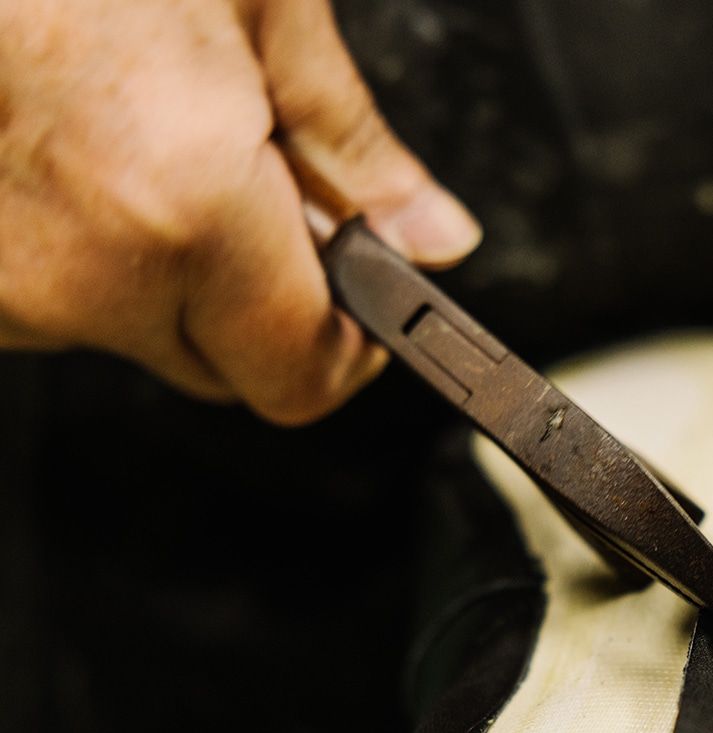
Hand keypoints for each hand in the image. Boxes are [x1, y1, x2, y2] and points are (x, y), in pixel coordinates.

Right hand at [0, 0, 480, 422]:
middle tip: (245, 183)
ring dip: (163, 263)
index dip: (351, 346)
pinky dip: (85, 245)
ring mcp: (2, 289)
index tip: (363, 301)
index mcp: (186, 206)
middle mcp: (85, 272)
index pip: (305, 377)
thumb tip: (431, 234)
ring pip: (138, 328)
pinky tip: (70, 151)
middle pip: (227, 364)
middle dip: (260, 295)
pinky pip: (56, 300)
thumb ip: (351, 141)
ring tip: (134, 137)